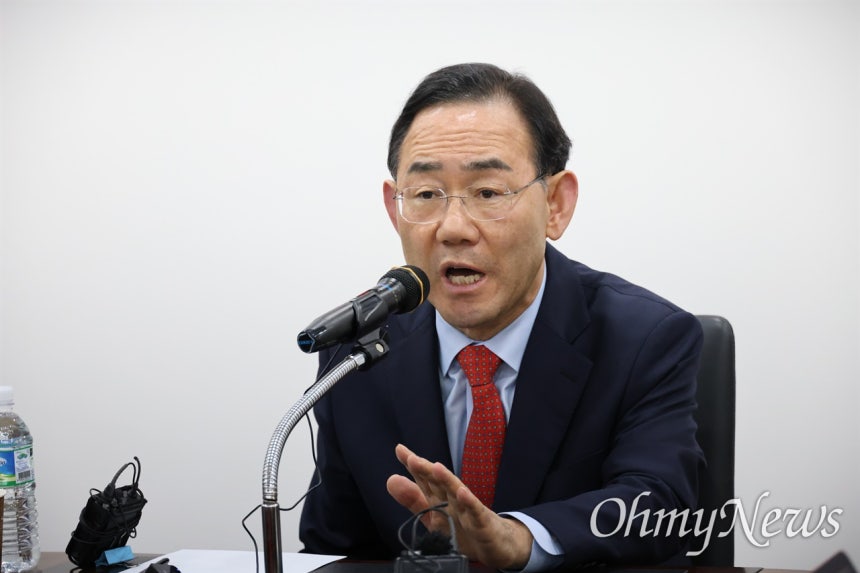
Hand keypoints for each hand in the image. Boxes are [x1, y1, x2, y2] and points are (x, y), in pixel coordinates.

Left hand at [386, 444, 532, 569]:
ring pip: (457, 494)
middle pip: (439, 483)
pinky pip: (476, 513)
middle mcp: (454, 499)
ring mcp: (469, 510)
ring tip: (436, 468)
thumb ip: (413, 500)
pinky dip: (469, 503)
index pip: (425, 479)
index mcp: (441, 498)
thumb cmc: (465, 528)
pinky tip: (462, 493)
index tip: (400, 450)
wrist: (498, 545)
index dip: (413, 465)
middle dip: (426, 470)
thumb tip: (390, 480)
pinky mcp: (483, 524)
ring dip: (447, 481)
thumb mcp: (434, 516)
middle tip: (411, 459)